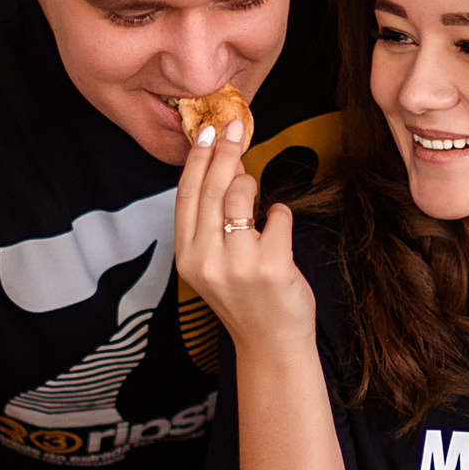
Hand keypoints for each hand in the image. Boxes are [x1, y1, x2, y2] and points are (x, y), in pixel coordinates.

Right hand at [173, 115, 314, 347]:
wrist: (271, 343)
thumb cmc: (245, 298)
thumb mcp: (213, 263)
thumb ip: (211, 222)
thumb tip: (225, 165)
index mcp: (187, 257)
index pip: (187, 195)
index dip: (197, 159)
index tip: (208, 131)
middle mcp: (206, 259)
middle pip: (212, 188)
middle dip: (225, 150)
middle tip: (236, 126)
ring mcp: (238, 264)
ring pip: (242, 194)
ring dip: (252, 183)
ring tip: (255, 192)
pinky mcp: (271, 265)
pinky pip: (278, 215)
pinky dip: (281, 214)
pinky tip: (278, 226)